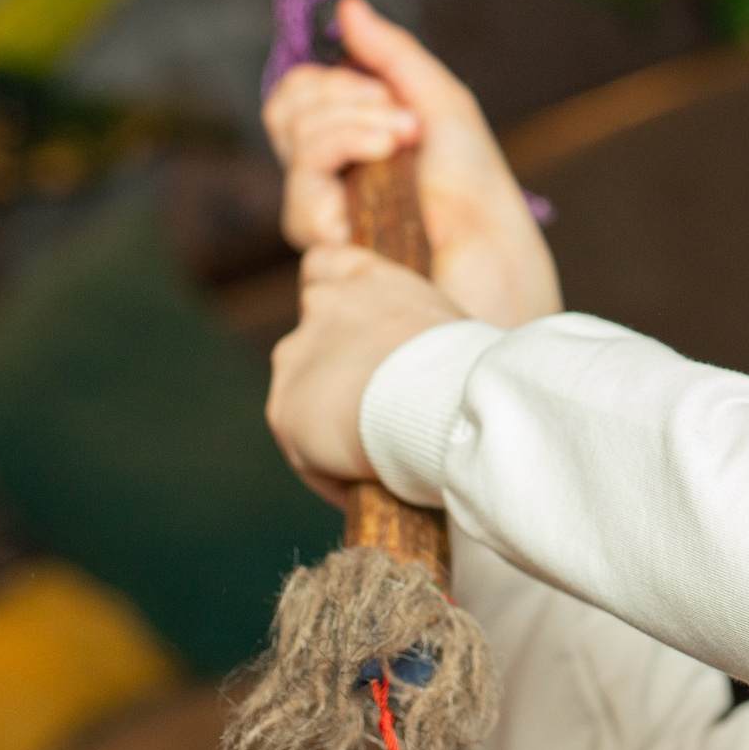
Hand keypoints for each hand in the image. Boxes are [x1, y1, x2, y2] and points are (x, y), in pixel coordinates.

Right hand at [264, 0, 560, 327]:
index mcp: (348, 135)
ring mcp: (318, 202)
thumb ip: (389, 52)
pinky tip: (386, 156)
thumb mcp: (436, 98)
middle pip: (287, 105)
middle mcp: (325, 169)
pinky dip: (346, 145)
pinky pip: (304, 173)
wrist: (489, 235)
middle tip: (402, 115)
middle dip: (345, 93)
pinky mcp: (318, 233)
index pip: (298, 92)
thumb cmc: (471, 178)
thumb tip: (348, 7)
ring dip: (355, 118)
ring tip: (405, 137)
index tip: (385, 86)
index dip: (331, 78)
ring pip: (296, 133)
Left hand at [267, 244, 462, 503]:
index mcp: (365, 277)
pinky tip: (370, 484)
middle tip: (379, 413)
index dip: (330, 296)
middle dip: (335, 377)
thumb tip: (422, 370)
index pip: (323, 265)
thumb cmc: (465, 363)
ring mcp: (295, 357)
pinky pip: (306, 452)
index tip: (354, 332)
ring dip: (332, 426)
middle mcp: (322, 305)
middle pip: (309, 341)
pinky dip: (332, 470)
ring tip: (378, 460)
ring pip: (306, 401)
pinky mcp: (283, 411)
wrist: (438, 395)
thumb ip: (415, 332)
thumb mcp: (447, 327)